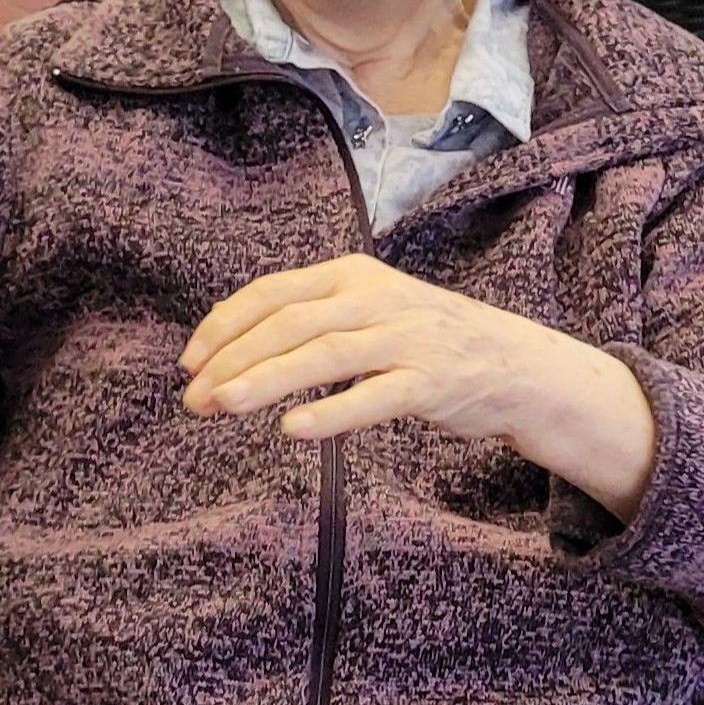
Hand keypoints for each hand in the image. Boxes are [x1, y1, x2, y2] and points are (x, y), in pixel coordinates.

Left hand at [179, 254, 657, 516]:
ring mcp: (405, 339)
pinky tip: (293, 430)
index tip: (187, 362)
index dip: (223, 326)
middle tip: (193, 399)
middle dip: (233, 359)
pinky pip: (372, 397)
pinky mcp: (430, 382)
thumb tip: (234, 350)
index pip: (272, 292)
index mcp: (352, 274)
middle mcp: (376, 298)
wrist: (515, 364)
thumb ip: (313, 319)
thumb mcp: (369, 309)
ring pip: (323, 355)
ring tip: (222, 405)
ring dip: (266, 380)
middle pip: (289, 323)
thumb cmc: (427, 341)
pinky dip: (331, 413)